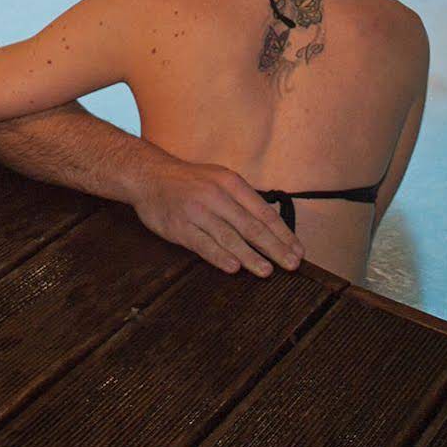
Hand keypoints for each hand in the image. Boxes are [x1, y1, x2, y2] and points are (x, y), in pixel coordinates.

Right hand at [131, 159, 303, 277]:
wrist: (149, 175)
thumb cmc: (189, 182)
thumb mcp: (219, 180)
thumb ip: (242, 201)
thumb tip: (271, 227)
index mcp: (231, 183)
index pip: (264, 212)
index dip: (283, 234)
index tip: (297, 251)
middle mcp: (217, 195)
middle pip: (251, 226)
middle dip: (275, 247)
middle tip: (291, 265)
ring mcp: (197, 211)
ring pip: (229, 237)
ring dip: (251, 256)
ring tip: (267, 271)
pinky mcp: (180, 226)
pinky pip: (203, 244)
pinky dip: (220, 256)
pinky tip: (234, 267)